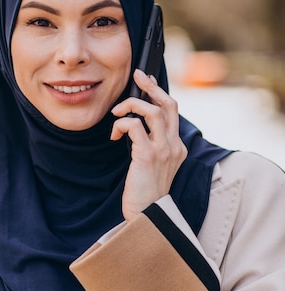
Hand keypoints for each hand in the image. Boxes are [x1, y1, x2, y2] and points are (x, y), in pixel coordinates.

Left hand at [111, 69, 186, 220]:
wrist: (147, 215)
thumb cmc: (145, 193)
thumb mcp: (153, 166)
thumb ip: (150, 145)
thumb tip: (134, 124)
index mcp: (177, 147)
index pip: (173, 110)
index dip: (159, 92)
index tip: (146, 80)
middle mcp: (174, 146)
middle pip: (168, 104)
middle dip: (151, 85)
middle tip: (136, 75)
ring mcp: (163, 150)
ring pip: (152, 110)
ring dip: (131, 105)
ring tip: (117, 112)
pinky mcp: (148, 156)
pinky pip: (135, 126)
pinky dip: (122, 124)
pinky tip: (114, 135)